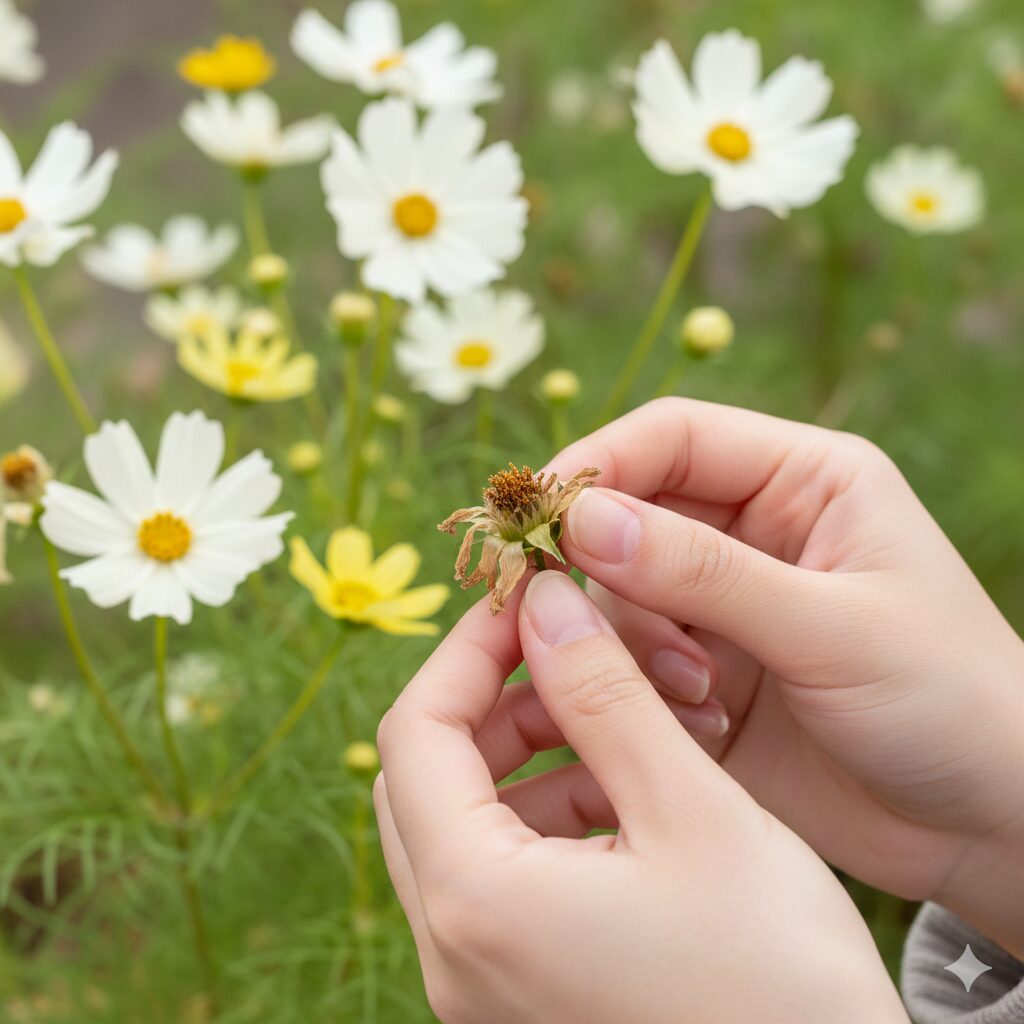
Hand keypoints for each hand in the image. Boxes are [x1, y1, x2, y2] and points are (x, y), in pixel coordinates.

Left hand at [375, 574, 906, 1023]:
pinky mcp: (520, 998)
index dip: (467, 649)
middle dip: (495, 699)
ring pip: (464, 825)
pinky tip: (626, 793)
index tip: (530, 600)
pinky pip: (501, 878)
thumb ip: (603, 695)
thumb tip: (545, 602)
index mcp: (475, 903)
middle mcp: (454, 954)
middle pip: (427, 778)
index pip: (415, 732)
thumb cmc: (780, 979)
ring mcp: (481, 985)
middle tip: (572, 652)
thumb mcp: (691, 810)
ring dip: (528, 756)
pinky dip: (547, 817)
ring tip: (618, 720)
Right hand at [541, 398, 1023, 956]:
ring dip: (632, 642)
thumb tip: (583, 521)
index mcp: (802, 481)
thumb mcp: (835, 627)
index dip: (598, 464)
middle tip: (552, 607)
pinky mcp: (702, 676)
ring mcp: (722, 607)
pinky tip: (705, 727)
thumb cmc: (949, 702)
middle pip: (630, 513)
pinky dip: (640, 691)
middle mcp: (753, 532)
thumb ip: (706, 572)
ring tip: (698, 694)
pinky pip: (628, 662)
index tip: (534, 512)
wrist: (987, 825)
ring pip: (617, 593)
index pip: (673, 437)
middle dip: (593, 561)